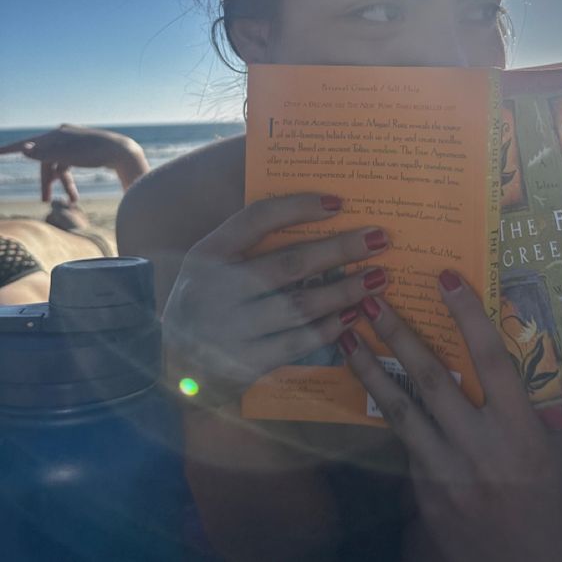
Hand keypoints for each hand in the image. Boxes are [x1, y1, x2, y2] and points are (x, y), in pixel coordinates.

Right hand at [0, 124, 148, 201]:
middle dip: (45, 181)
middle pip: (45, 161)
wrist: (124, 152)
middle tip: (44, 200)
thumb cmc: (96, 153)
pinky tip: (73, 197)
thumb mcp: (68, 156)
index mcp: (57, 135)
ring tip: (69, 201)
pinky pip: (68, 167)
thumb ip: (45, 154)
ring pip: (58, 166)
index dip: (11, 150)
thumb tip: (24, 149)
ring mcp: (73, 144)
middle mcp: (63, 137)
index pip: (29, 144)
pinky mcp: (82, 151)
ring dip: (60, 184)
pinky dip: (69, 181)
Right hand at [162, 193, 390, 400]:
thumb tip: (316, 214)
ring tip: (377, 278)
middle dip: (340, 249)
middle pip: (289, 263)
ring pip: (299, 306)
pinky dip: (329, 329)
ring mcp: (229, 329)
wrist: (174, 368)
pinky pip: (297, 343)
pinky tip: (353, 316)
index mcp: (208, 254)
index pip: (256, 219)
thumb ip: (249, 245)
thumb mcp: (211, 266)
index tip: (338, 202)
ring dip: (344, 290)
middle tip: (379, 238)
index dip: (298, 207)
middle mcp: (215, 289)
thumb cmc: (205, 302)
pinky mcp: (245, 363)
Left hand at [339, 273, 561, 561]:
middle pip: (433, 379)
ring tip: (347, 338)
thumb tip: (528, 349)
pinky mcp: (426, 498)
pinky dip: (393, 415)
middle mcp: (482, 449)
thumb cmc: (560, 511)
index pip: (491, 360)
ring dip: (371, 370)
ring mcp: (448, 475)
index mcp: (523, 433)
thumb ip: (544, 405)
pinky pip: (407, 446)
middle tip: (370, 298)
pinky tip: (377, 392)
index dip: (468, 315)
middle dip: (399, 334)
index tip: (446, 278)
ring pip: (402, 411)